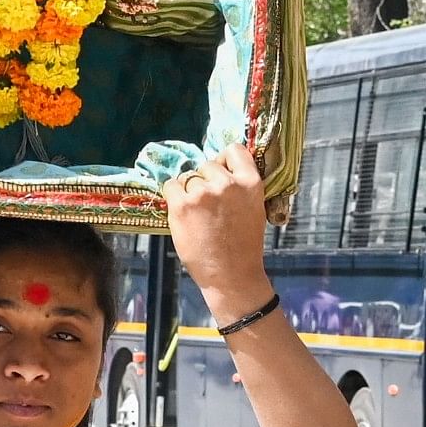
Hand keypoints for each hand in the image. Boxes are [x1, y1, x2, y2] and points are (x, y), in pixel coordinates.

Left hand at [164, 144, 275, 316]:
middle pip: (206, 165)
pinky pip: (170, 186)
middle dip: (204, 181)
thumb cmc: (243, 246)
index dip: (224, 161)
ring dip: (188, 192)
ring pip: (188, 177)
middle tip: (207, 206)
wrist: (231, 276)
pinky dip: (172, 196)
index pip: (234, 150)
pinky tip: (181, 213)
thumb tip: (219, 171)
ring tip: (196, 216)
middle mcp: (227, 183)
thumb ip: (240, 188)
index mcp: (250, 183)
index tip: (219, 174)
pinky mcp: (182, 205)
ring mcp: (203, 193)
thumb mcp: (254, 208)